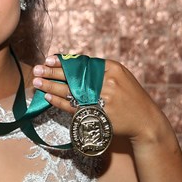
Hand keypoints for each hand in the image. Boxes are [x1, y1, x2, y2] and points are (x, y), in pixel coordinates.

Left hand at [31, 55, 169, 144]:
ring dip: (50, 86)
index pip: (83, 62)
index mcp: (113, 69)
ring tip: (36, 81)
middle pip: (73, 75)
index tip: (49, 59)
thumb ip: (100, 71)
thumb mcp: (121, 78)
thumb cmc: (131, 98)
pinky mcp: (97, 115)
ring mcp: (102, 99)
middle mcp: (107, 82)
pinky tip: (47, 96)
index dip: (64, 61)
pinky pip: (72, 107)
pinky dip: (58, 101)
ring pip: (70, 91)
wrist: (145, 122)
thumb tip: (72, 64)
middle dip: (52, 72)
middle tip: (37, 69)